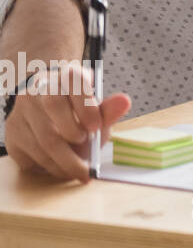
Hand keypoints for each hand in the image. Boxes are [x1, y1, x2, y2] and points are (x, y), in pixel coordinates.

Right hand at [5, 63, 130, 182]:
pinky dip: (49, 168)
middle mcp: (39, 88)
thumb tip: (124, 101)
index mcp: (67, 75)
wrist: (50, 112)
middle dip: (74, 136)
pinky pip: (30, 155)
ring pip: (41, 139)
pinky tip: (62, 169)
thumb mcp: (98, 109)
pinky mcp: (12, 133)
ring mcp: (21, 110)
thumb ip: (109, 110)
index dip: (86, 106)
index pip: (74, 80)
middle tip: (88, 156)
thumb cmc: (80, 113)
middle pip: (53, 107)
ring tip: (81, 172)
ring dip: (64, 162)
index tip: (96, 127)